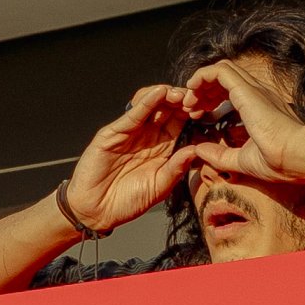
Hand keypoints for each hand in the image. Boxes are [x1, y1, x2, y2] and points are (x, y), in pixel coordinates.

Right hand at [61, 86, 200, 234]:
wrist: (97, 211)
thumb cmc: (127, 202)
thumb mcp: (159, 187)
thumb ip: (176, 169)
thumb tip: (196, 151)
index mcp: (162, 147)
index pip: (180, 123)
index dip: (193, 114)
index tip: (207, 109)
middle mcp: (147, 135)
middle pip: (167, 109)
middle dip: (182, 99)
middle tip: (197, 96)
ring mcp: (130, 132)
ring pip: (150, 104)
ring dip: (166, 96)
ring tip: (180, 95)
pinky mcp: (113, 132)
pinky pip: (132, 114)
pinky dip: (146, 102)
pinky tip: (159, 93)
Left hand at [177, 59, 304, 185]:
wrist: (298, 156)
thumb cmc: (280, 161)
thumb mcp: (243, 160)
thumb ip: (221, 155)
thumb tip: (199, 149)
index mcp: (259, 106)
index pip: (231, 90)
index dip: (211, 99)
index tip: (199, 116)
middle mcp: (258, 93)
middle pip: (224, 78)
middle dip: (203, 90)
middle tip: (190, 108)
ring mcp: (254, 89)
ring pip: (221, 70)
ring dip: (200, 83)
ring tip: (189, 102)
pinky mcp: (247, 90)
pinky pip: (219, 71)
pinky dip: (202, 75)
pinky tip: (192, 88)